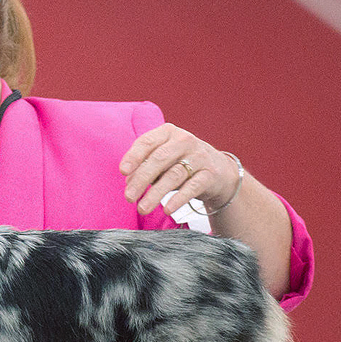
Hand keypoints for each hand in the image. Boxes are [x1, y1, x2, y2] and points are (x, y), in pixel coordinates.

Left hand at [119, 123, 239, 216]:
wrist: (218, 170)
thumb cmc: (180, 163)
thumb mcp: (161, 160)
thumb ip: (144, 166)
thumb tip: (129, 181)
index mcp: (168, 132)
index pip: (147, 142)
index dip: (134, 156)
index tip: (122, 172)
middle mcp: (185, 141)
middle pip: (159, 159)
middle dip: (141, 179)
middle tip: (128, 197)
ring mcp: (199, 157)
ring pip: (174, 175)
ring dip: (155, 194)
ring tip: (142, 209)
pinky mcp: (210, 174)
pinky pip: (192, 187)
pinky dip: (178, 199)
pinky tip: (167, 209)